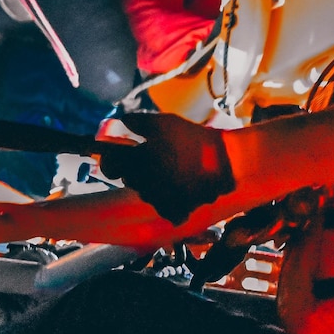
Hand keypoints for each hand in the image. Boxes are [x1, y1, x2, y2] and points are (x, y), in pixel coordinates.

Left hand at [98, 113, 236, 225]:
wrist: (223, 159)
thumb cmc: (191, 138)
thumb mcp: (163, 122)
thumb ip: (137, 122)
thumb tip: (122, 121)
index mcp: (137, 161)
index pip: (110, 166)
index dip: (113, 159)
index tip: (122, 154)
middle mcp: (144, 184)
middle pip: (129, 179)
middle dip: (138, 169)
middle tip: (157, 158)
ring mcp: (158, 200)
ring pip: (147, 193)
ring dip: (154, 183)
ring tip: (174, 171)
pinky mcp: (173, 212)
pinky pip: (163, 208)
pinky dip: (168, 201)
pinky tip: (180, 188)